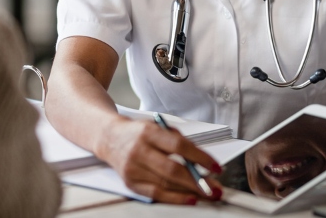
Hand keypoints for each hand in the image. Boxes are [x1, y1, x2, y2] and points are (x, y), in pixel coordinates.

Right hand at [99, 118, 223, 204]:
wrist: (109, 137)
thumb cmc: (138, 132)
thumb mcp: (158, 127)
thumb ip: (178, 140)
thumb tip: (202, 161)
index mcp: (148, 132)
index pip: (179, 146)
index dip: (200, 158)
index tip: (216, 167)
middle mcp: (139, 150)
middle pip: (173, 169)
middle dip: (198, 181)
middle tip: (216, 187)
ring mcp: (133, 167)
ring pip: (166, 183)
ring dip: (191, 191)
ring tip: (208, 194)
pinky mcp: (130, 182)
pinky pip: (156, 193)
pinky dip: (175, 198)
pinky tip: (189, 199)